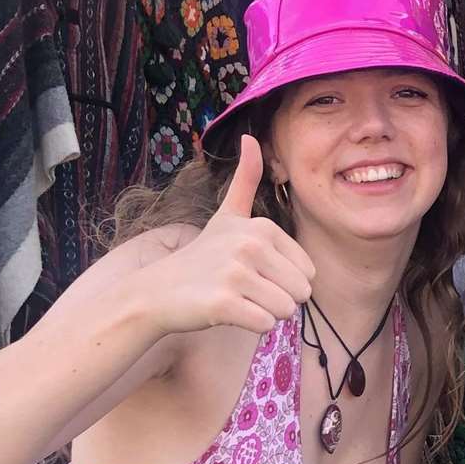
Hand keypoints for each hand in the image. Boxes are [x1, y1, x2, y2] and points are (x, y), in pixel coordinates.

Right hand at [139, 135, 314, 334]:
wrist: (156, 292)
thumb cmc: (201, 257)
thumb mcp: (227, 216)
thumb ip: (245, 180)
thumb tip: (251, 136)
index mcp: (261, 228)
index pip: (308, 273)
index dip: (284, 281)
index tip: (252, 273)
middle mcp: (250, 245)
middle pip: (301, 293)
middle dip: (278, 300)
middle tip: (245, 291)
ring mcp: (236, 274)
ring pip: (285, 311)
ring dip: (265, 313)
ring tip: (237, 299)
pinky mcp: (223, 303)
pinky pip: (265, 325)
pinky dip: (251, 326)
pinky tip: (227, 313)